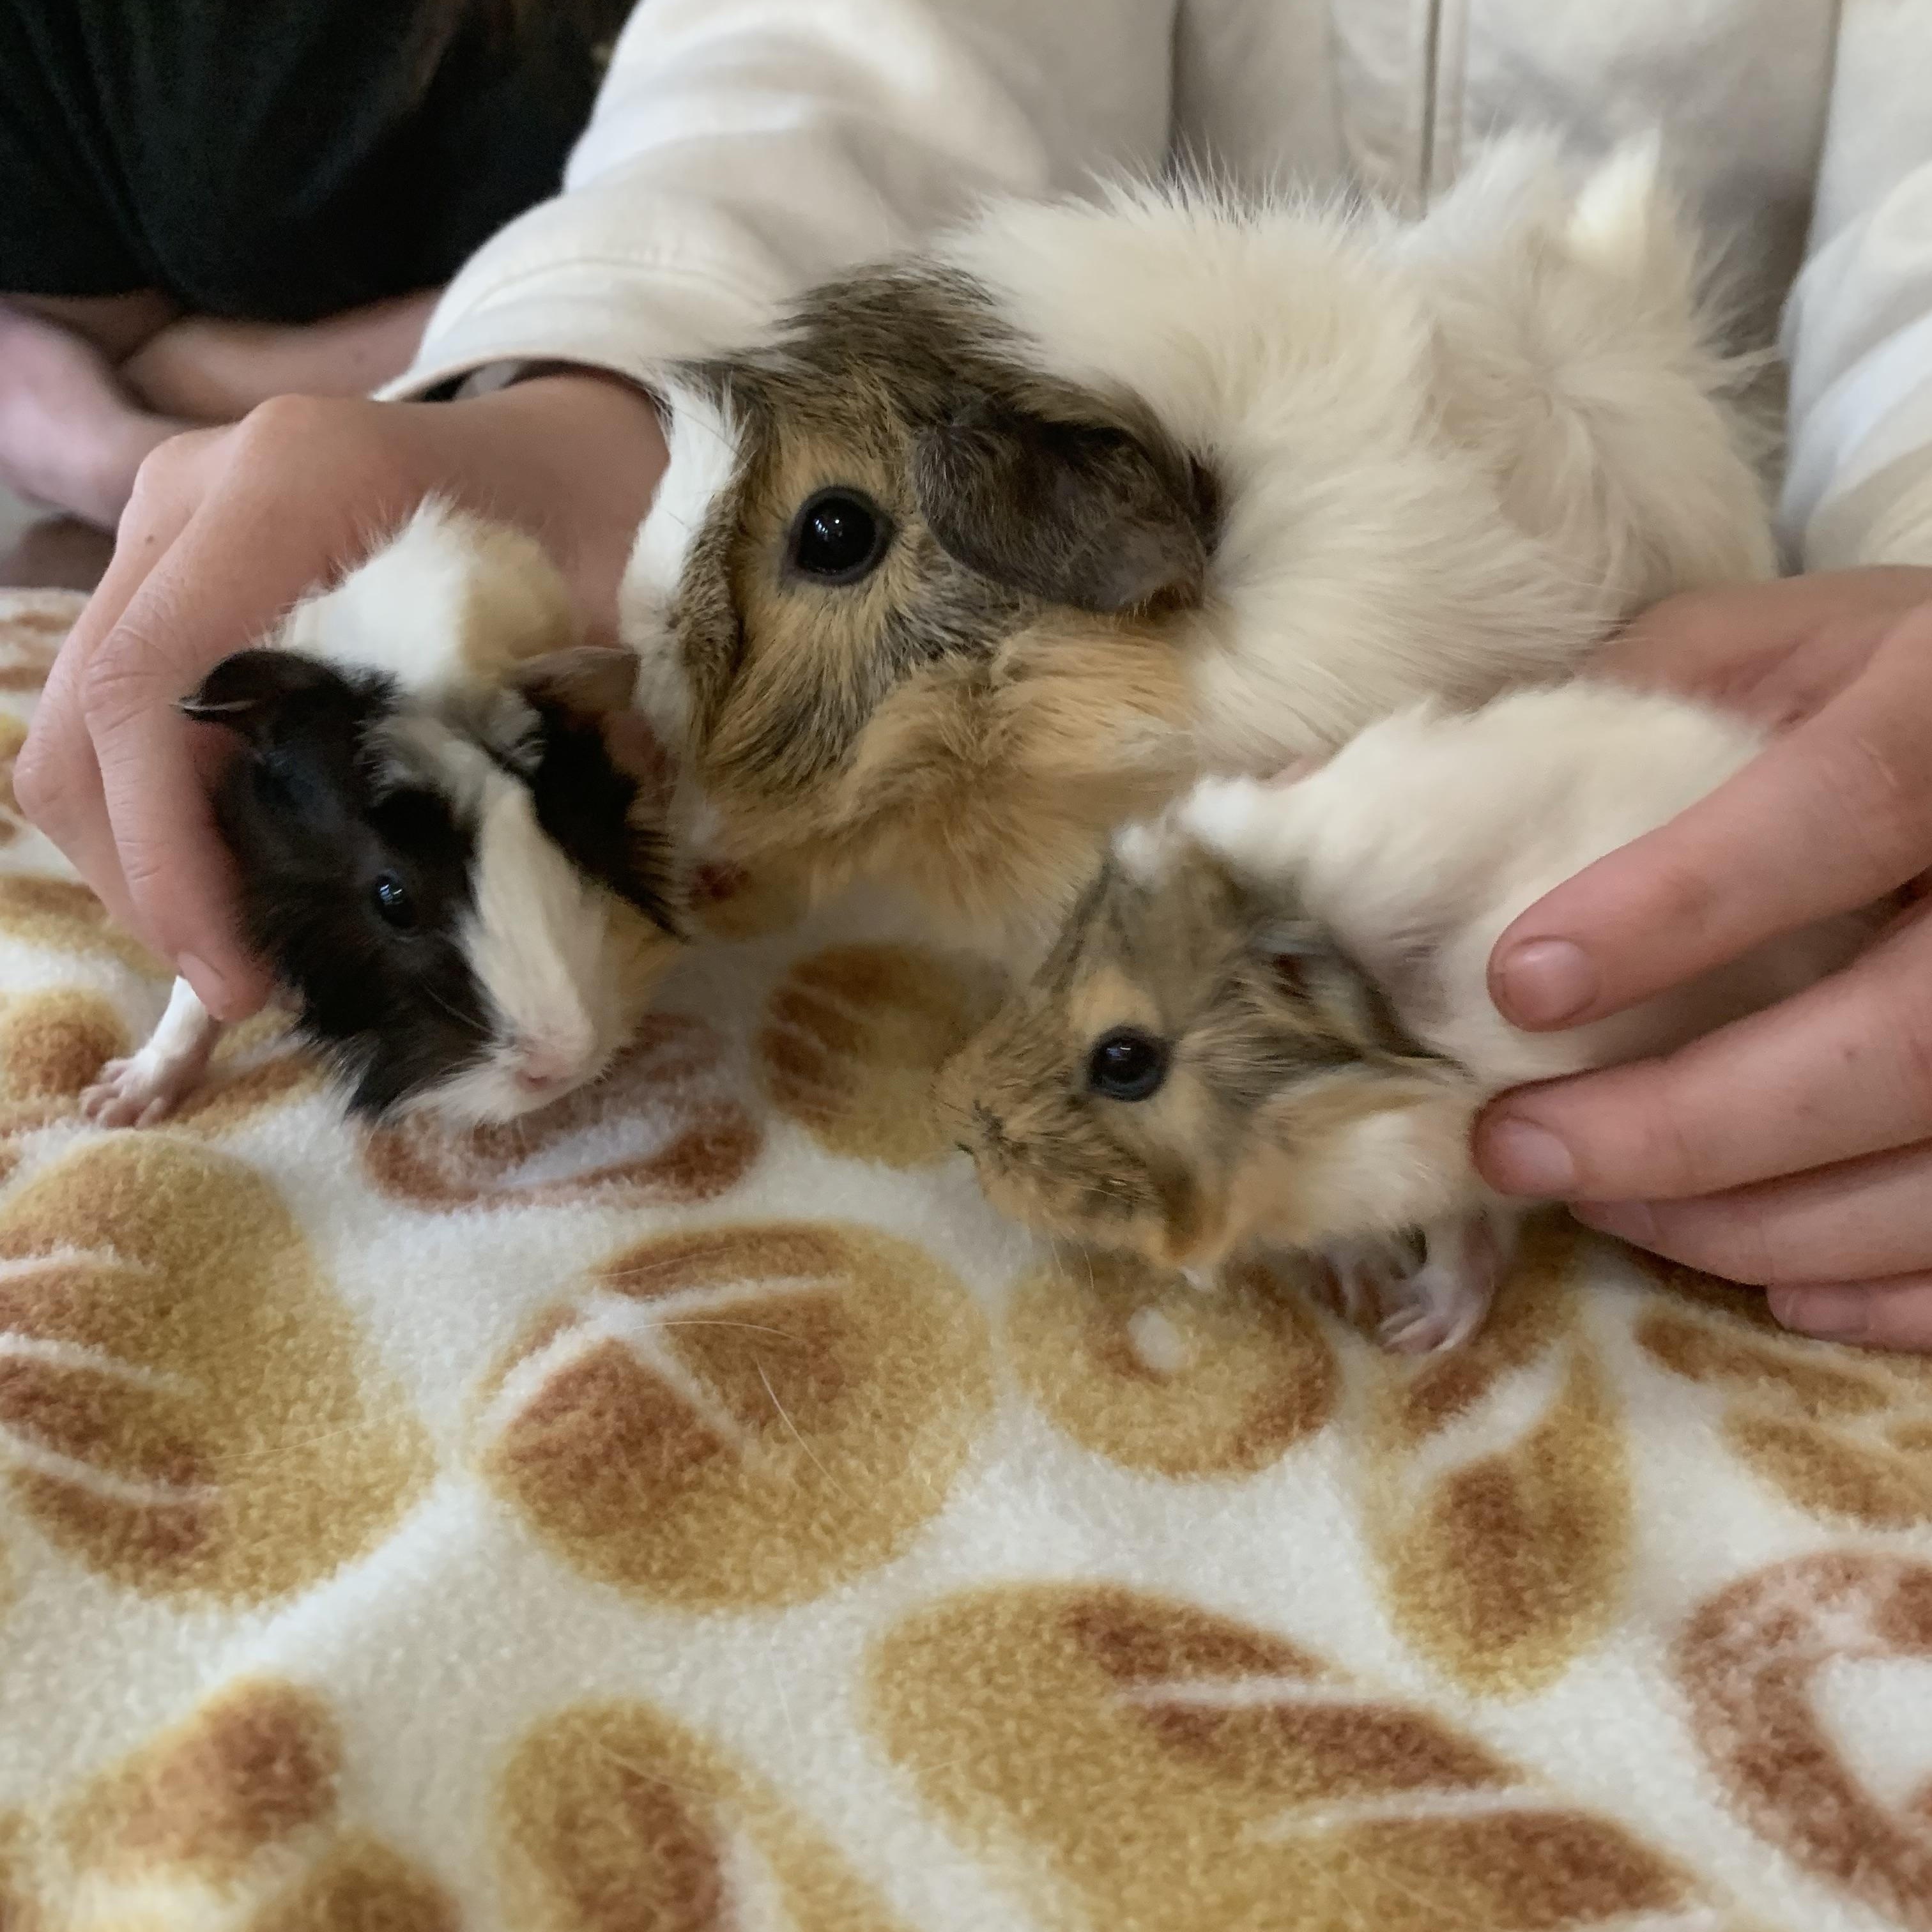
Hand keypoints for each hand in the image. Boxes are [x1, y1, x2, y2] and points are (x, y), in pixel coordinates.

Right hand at [15, 375, 668, 1018]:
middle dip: (143, 877)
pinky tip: (243, 878)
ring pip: (84, 722)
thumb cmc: (591, 523)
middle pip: (88, 716)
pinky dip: (163, 811)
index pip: (150, 684)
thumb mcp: (583, 614)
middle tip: (237, 984)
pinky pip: (129, 710)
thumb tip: (472, 894)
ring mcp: (173, 528)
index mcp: (290, 483)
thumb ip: (518, 721)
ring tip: (238, 950)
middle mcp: (197, 493)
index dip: (165, 852)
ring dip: (141, 855)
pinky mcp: (180, 574)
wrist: (564, 453)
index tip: (233, 973)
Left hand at [1471, 567, 1931, 1349]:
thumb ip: (1591, 709)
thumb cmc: (1890, 684)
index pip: (1839, 809)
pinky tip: (1773, 1281)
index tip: (1519, 984)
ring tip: (1611, 1209)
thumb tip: (1327, 797)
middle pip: (1903, 1039)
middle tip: (1518, 1150)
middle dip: (1691, 1123)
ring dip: (1763, 1220)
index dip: (1679, 908)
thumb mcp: (1763, 649)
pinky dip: (1891, 1287)